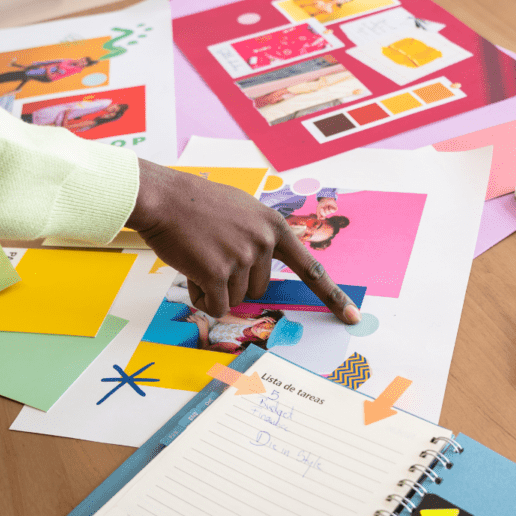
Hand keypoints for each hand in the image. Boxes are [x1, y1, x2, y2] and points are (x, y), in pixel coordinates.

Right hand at [126, 160, 360, 323]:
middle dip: (233, 282)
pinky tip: (189, 271)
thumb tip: (262, 271)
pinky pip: (215, 306)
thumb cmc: (196, 205)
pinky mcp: (217, 272)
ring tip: (198, 256)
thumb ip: (260, 237)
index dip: (332, 296)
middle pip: (258, 289)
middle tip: (211, 253)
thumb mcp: (242, 211)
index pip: (311, 268)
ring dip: (213, 288)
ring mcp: (243, 257)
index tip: (352, 317)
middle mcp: (265, 241)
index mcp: (275, 227)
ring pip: (235, 299)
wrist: (163, 197)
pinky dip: (201, 298)